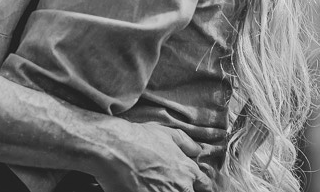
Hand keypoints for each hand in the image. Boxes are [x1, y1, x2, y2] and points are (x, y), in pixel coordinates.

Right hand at [92, 120, 216, 191]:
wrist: (115, 148)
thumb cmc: (139, 139)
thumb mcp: (167, 133)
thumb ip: (186, 143)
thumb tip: (198, 150)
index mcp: (188, 171)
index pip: (205, 186)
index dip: (201, 186)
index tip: (195, 186)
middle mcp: (181, 187)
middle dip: (181, 189)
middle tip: (165, 182)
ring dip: (165, 190)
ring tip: (153, 184)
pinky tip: (143, 188)